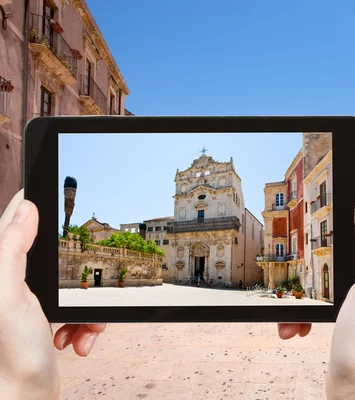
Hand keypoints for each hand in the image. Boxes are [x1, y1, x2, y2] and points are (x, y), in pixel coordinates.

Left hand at [0, 190, 104, 399]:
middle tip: (78, 290)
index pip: (14, 224)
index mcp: (2, 272)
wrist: (22, 397)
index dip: (33, 208)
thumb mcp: (8, 297)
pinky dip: (86, 325)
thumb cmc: (9, 355)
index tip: (56, 194)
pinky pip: (80, 310)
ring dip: (86, 308)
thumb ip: (10, 251)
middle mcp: (14, 284)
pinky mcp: (49, 321)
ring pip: (74, 286)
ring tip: (79, 328)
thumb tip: (24, 208)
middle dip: (78, 276)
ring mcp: (33, 304)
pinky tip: (77, 340)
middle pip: (57, 257)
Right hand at [278, 186, 354, 398]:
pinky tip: (299, 321)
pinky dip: (308, 305)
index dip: (353, 199)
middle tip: (303, 250)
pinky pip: (323, 291)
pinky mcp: (354, 304)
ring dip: (311, 280)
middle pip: (350, 233)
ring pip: (330, 262)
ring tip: (298, 300)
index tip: (324, 197)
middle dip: (323, 244)